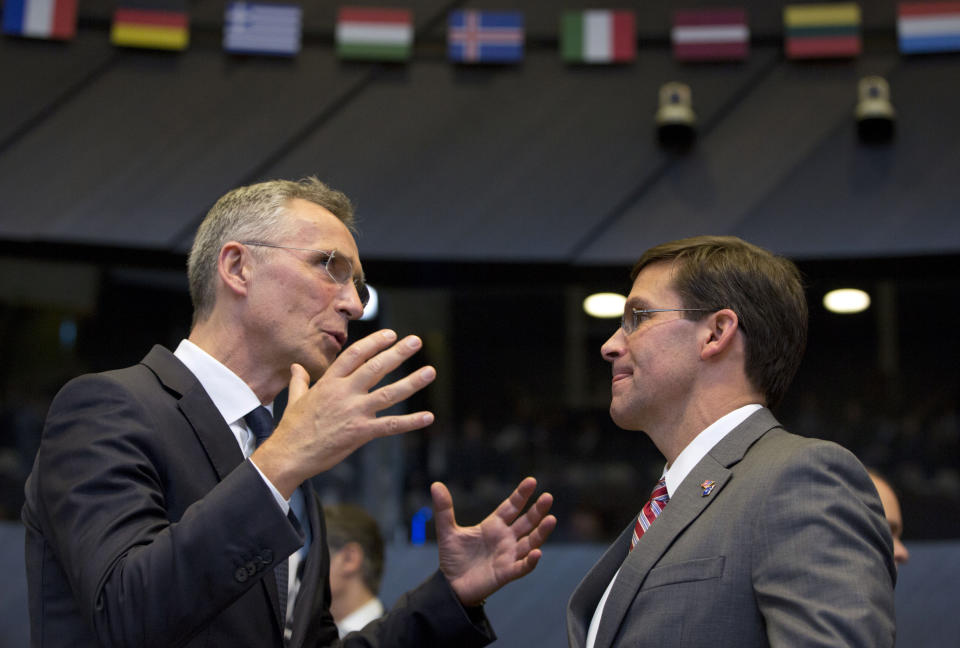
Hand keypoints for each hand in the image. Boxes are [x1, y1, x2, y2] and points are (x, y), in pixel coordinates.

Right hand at [252, 329, 435, 496]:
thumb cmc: (291, 428)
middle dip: (398, 353)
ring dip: (412, 382)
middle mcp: (344, 393)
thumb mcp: (294, 399)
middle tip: (416, 341)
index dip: (374, 342)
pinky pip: (391, 425)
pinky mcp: (361, 432)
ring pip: (389, 393)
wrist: (289, 455)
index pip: (355, 354)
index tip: (390, 334)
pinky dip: (411, 422)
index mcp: (329, 382)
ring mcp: (354, 412)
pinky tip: (427, 417)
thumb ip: (300, 380)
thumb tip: (296, 367)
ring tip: (430, 371)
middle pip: (376, 367)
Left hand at [432, 477, 555, 605]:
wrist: (450, 585)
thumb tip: (436, 484)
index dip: (521, 495)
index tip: (532, 481)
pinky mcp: (506, 573)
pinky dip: (530, 561)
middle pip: (526, 522)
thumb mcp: (447, 531)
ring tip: (551, 519)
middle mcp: (505, 539)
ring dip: (541, 532)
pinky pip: (522, 567)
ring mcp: (508, 556)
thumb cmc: (453, 558)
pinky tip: (537, 552)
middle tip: (548, 497)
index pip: (511, 507)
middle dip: (537, 510)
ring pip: (530, 542)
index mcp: (493, 526)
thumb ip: (444, 509)